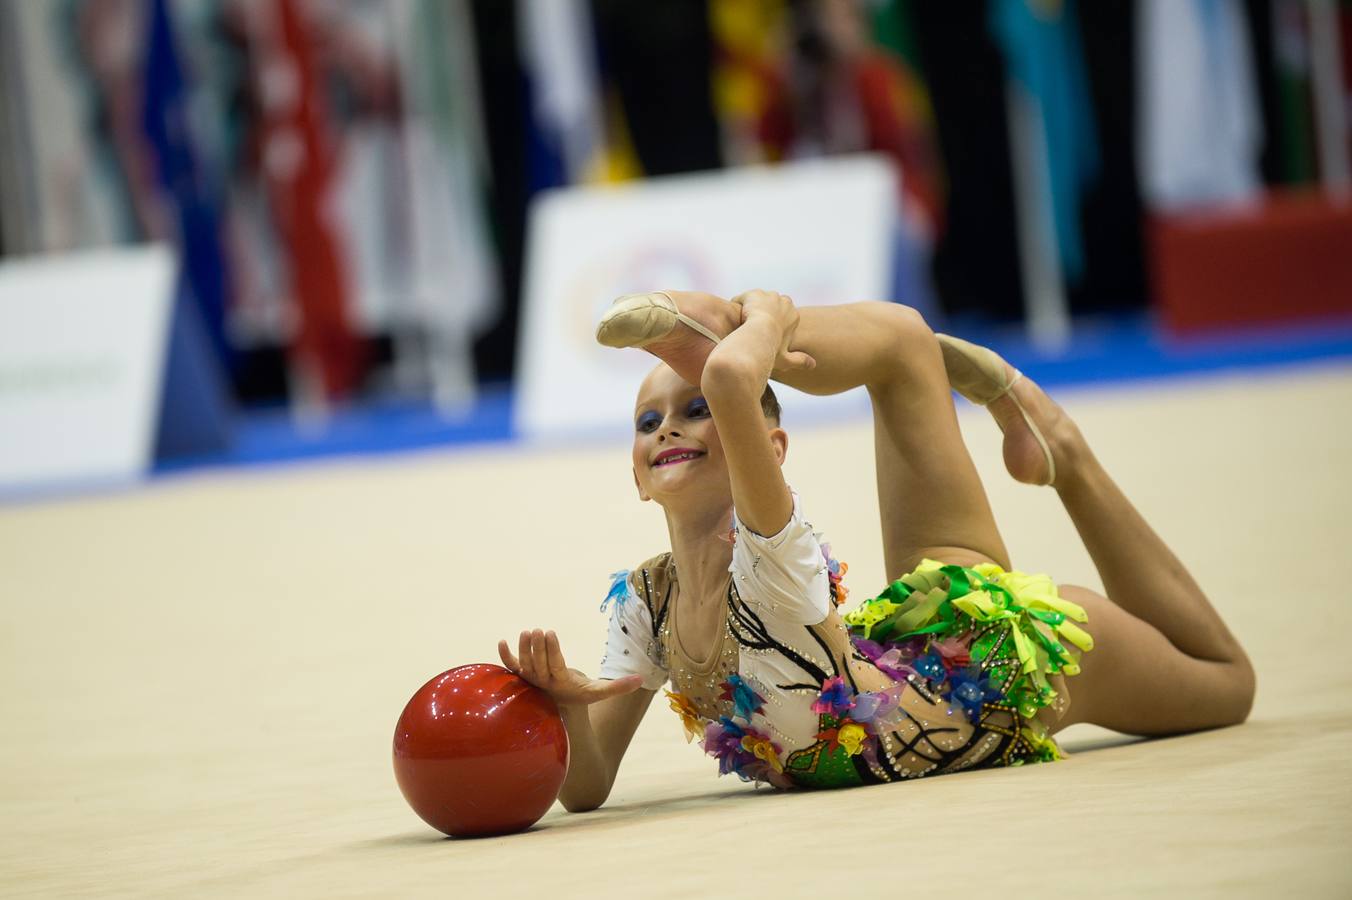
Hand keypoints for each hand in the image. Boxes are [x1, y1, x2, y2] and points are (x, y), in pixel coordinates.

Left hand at [498, 629, 642, 707]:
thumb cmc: (579, 694)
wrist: (559, 707)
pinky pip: (510, 666)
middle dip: (537, 646)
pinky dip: (504, 655)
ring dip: (523, 648)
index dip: (551, 650)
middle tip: (540, 630)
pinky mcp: (522, 676)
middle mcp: (543, 683)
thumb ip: (618, 686)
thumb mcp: (598, 692)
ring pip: (524, 664)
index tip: (550, 632)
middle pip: (538, 664)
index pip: (555, 666)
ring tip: (527, 632)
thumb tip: (641, 679)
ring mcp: (530, 680)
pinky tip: (501, 641)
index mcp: (561, 684)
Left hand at [731, 289, 815, 375]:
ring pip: (757, 300)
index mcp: (794, 315)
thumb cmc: (771, 350)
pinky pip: (743, 299)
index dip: (770, 324)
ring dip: (750, 308)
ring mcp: (769, 295)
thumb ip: (799, 361)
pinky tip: (735, 317)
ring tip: (742, 323)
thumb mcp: (786, 359)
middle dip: (762, 313)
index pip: (781, 316)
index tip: (763, 333)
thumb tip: (813, 365)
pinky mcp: (754, 293)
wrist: (758, 336)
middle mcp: (784, 301)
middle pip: (770, 306)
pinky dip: (738, 306)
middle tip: (752, 327)